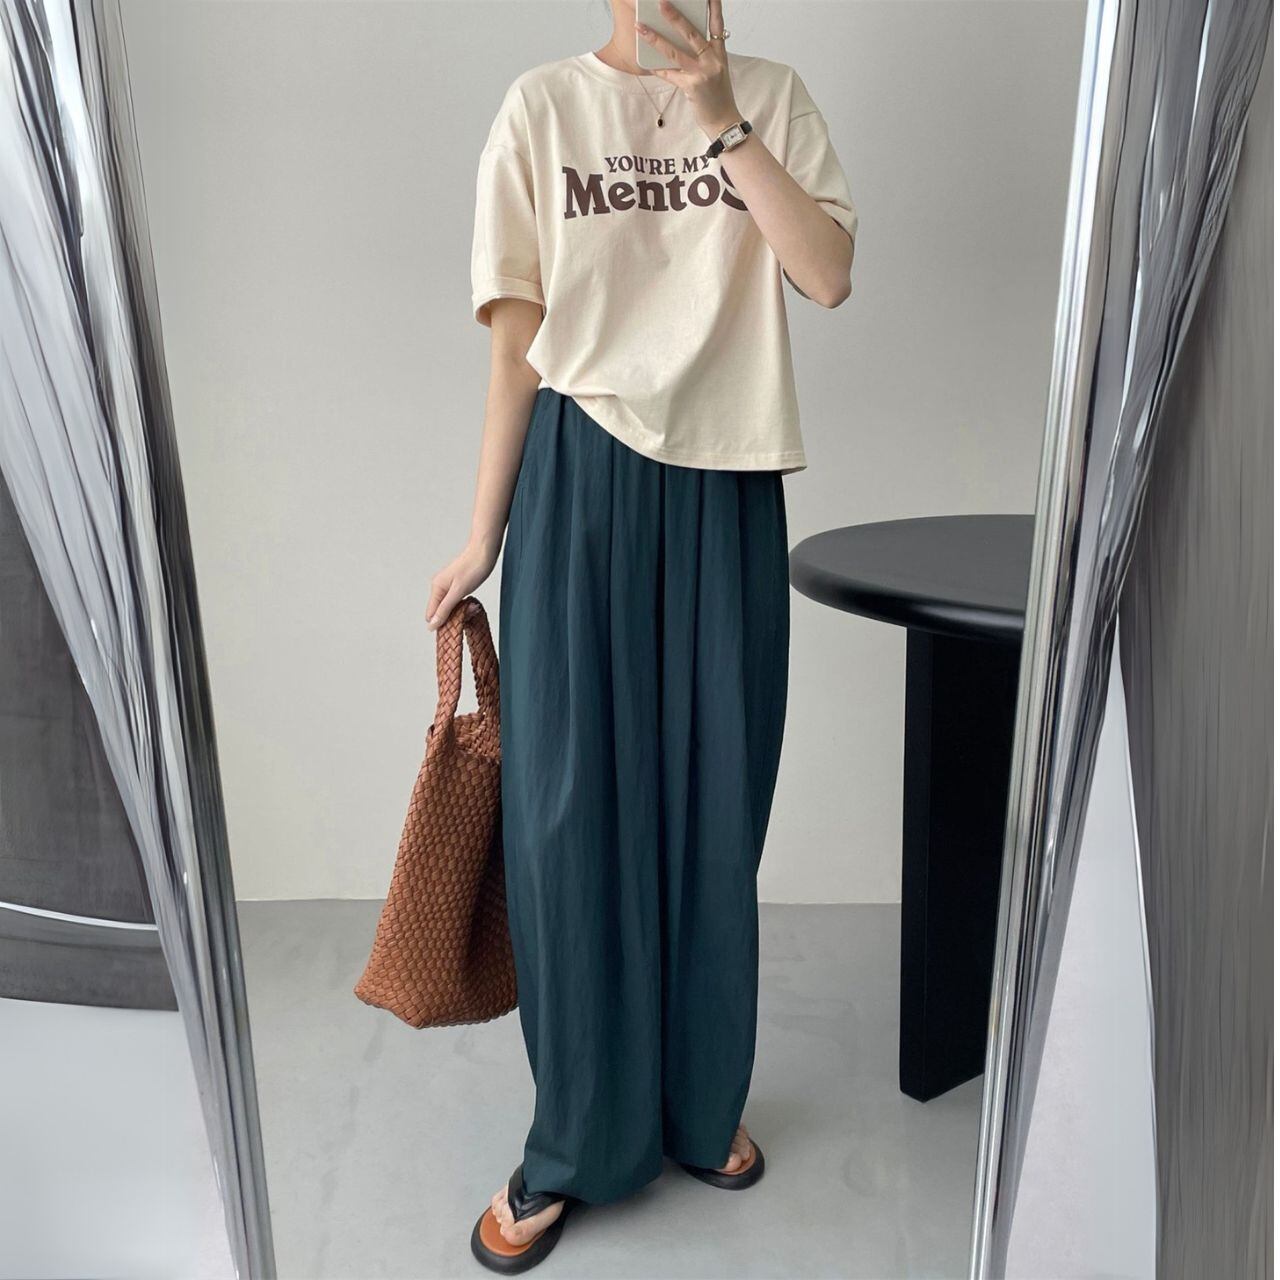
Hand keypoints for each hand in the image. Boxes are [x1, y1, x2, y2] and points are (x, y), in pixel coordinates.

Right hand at [426, 538, 498, 630]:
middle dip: (455, 617)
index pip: (431, 615)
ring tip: (473, 606)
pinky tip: (473, 603)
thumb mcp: (458, 592)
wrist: (485, 551)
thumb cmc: (473, 567)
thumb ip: (444, 609)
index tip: (455, 626)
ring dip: (462, 611)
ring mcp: (448, 586)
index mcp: (437, 588)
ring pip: (451, 608)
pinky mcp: (457, 586)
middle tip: (469, 611)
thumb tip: (432, 625)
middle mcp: (440, 587)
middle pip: (441, 612)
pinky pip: (457, 602)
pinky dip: (465, 605)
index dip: (441, 623)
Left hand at [636, 0, 739, 140]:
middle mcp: (712, 60)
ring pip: (675, 52)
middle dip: (675, 17)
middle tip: (661, 3)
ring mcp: (702, 73)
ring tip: (641, 27)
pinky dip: (658, 69)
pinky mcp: (692, 87)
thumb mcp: (716, 70)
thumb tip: (681, 41)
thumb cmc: (718, 96)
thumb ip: (704, 55)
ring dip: (656, 39)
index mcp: (720, 54)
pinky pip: (670, 75)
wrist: (724, 121)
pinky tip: (647, 63)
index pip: (717, 24)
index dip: (714, 7)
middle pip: (691, 33)